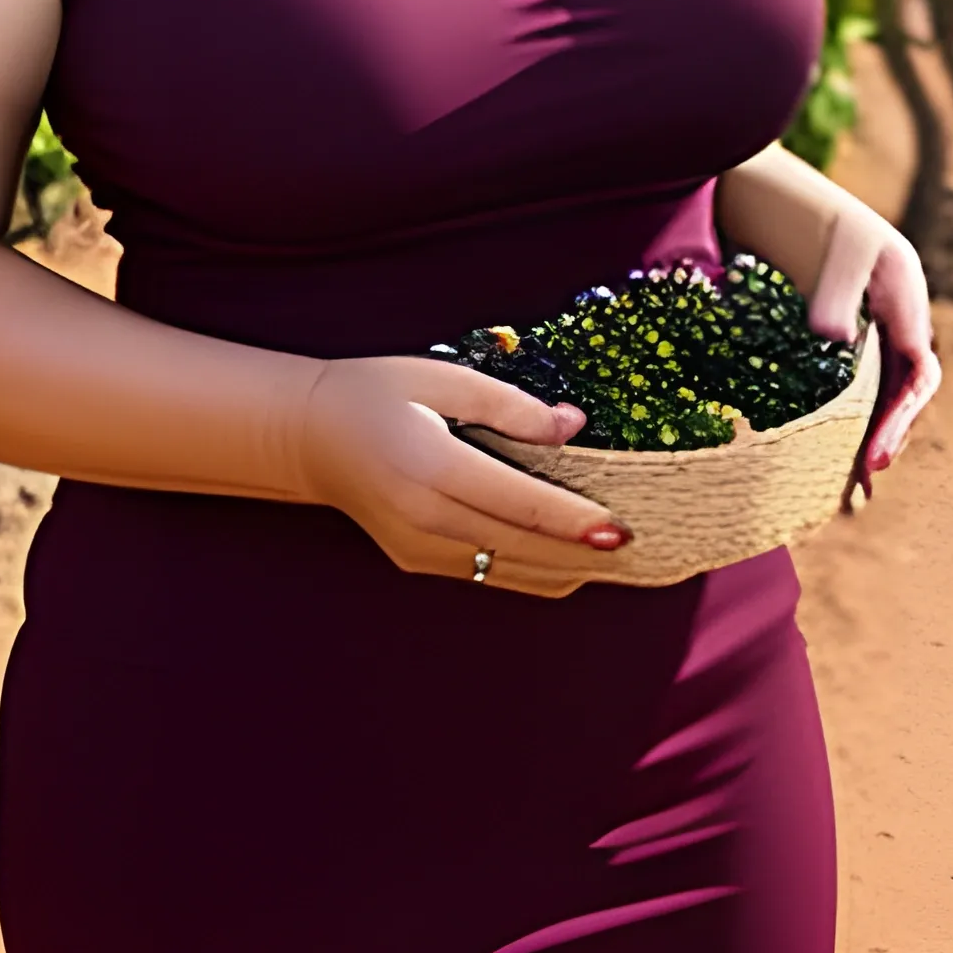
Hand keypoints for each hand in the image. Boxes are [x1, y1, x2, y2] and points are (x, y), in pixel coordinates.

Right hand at [294, 356, 637, 597]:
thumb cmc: (375, 393)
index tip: (623, 530)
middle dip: (584, 556)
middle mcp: (424, 518)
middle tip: (645, 554)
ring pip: (508, 572)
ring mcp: (418, 548)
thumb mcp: (439, 377)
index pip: (518, 504)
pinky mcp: (416, 560)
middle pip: (521, 549)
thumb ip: (508, 405)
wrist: (308, 436)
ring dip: (566, 571)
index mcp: (430, 467)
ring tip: (622, 563)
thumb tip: (572, 426)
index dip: (574, 521)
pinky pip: (485, 575)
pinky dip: (533, 572)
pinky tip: (570, 563)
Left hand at [804, 200, 939, 498]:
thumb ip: (834, 292)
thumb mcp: (832, 247)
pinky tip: (810, 452)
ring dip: (857, 435)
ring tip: (843, 490)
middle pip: (897, 390)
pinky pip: (833, 380)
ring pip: (866, 390)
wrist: (754, 180)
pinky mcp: (819, 327)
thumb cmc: (800, 206)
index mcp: (903, 295)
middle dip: (883, 437)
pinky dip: (827, 416)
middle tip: (858, 485)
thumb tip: (834, 340)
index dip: (901, 418)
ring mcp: (855, 321)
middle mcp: (886, 313)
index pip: (917, 373)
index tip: (875, 457)